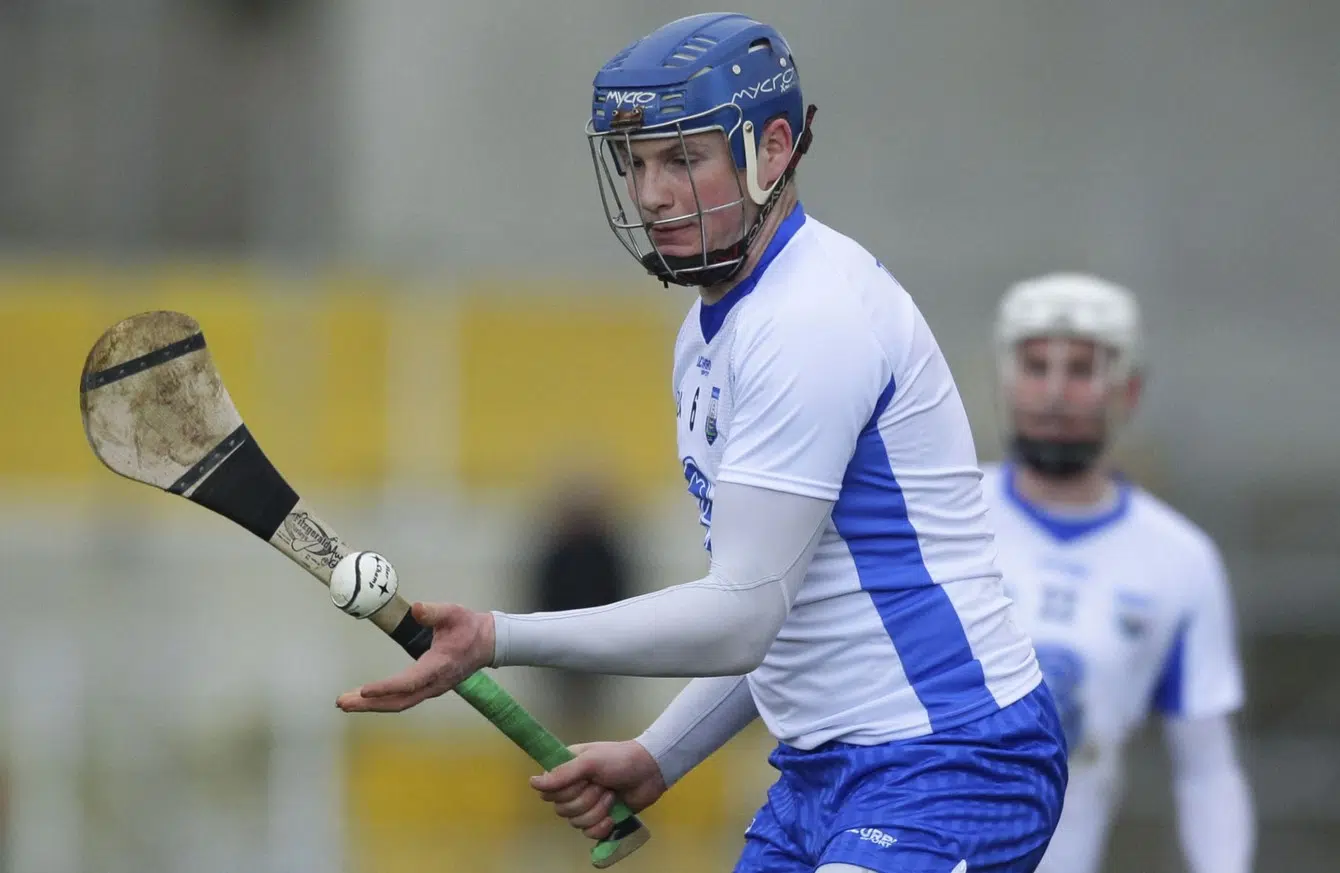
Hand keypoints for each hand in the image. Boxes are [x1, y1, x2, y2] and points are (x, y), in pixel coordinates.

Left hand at [335, 602, 494, 712]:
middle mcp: (433, 684)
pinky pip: (402, 699)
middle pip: (398, 701)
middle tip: (342, 702)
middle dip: (369, 704)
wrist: (488, 643)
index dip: (386, 687)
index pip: (409, 682)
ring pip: (399, 703)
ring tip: (345, 703)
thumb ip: (435, 612)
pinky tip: (365, 698)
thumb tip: (416, 609)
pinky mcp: (427, 688)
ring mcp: (431, 689)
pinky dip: (381, 701)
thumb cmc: (469, 627)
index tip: (365, 690)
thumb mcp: (454, 613)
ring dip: (372, 705)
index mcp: (438, 666)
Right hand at [530, 741, 666, 839]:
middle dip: (585, 800)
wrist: (650, 771)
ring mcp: (587, 805)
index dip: (563, 792)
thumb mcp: (590, 761)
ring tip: (611, 795)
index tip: (580, 781)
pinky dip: (602, 826)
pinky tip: (612, 816)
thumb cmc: (619, 759)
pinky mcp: (600, 820)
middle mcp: (574, 788)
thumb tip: (532, 783)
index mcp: (567, 770)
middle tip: (602, 785)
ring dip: (597, 811)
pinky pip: (589, 834)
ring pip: (576, 823)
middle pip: (562, 810)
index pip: (549, 792)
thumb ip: (562, 774)